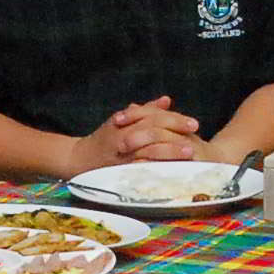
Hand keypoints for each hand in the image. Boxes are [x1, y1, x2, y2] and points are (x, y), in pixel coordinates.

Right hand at [71, 98, 200, 169]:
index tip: (194, 123)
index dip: (174, 119)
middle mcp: (123, 137)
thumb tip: (166, 100)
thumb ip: (145, 111)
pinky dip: (157, 169)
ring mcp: (122, 156)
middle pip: (153, 131)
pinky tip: (172, 170)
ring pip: (148, 151)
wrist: (79, 160)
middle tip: (195, 134)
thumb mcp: (122, 120)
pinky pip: (141, 170)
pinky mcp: (121, 172)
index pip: (154, 117)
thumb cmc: (104, 139)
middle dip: (175, 132)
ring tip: (189, 152)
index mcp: (125, 122)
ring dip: (170, 151)